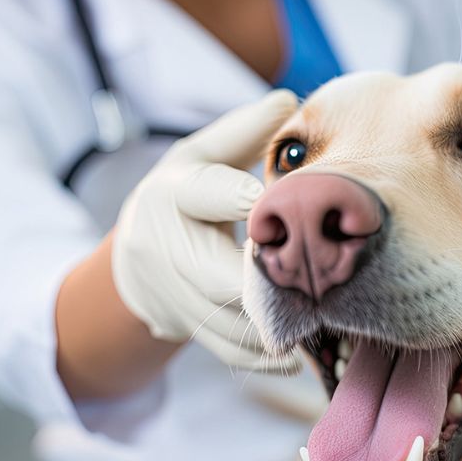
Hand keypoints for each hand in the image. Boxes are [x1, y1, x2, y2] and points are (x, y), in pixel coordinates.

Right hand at [111, 90, 299, 371]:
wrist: (137, 258)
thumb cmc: (185, 194)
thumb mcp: (203, 154)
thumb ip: (243, 132)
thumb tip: (288, 102)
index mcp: (174, 193)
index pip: (210, 195)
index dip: (249, 202)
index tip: (291, 207)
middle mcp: (166, 246)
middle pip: (218, 274)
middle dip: (269, 283)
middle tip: (322, 284)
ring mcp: (172, 292)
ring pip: (225, 319)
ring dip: (273, 326)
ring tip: (324, 324)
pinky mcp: (184, 326)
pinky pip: (223, 350)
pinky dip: (260, 358)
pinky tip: (296, 358)